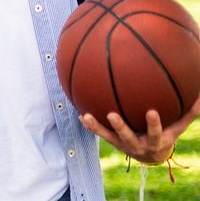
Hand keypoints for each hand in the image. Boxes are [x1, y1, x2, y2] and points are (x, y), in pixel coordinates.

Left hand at [80, 96, 199, 163]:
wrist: (151, 155)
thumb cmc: (166, 135)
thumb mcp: (177, 127)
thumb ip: (188, 114)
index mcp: (155, 141)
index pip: (155, 133)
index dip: (153, 124)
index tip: (151, 112)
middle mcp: (138, 144)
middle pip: (128, 137)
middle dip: (121, 127)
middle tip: (112, 115)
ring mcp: (123, 144)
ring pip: (109, 137)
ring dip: (97, 127)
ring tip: (87, 116)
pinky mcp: (113, 142)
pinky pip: (100, 134)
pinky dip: (90, 126)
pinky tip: (80, 114)